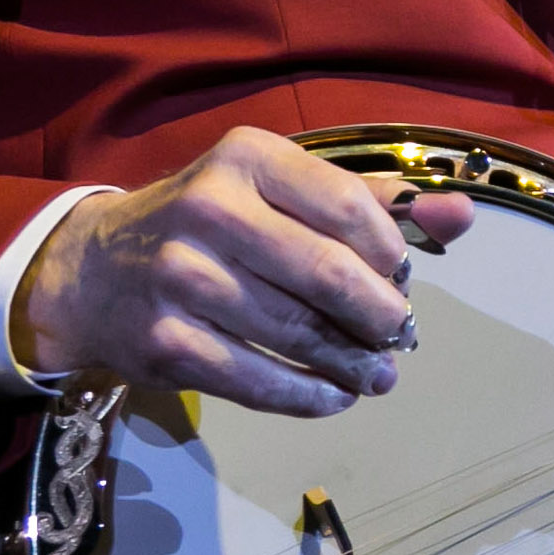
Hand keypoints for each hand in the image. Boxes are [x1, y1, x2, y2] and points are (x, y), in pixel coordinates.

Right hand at [14, 126, 476, 414]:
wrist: (92, 271)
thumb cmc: (209, 222)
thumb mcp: (276, 189)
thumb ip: (370, 200)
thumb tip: (461, 217)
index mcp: (246, 158)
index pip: (347, 205)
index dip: (389, 251)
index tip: (402, 277)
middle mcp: (209, 210)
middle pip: (327, 274)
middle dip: (380, 314)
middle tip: (401, 336)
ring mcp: (182, 280)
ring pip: (297, 333)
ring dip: (352, 363)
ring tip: (380, 375)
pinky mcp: (167, 345)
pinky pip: (258, 381)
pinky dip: (308, 395)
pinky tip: (333, 396)